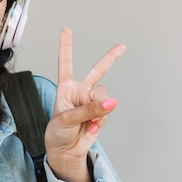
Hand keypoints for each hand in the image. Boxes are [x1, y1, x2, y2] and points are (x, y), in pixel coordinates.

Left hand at [45, 28, 125, 181]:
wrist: (66, 150)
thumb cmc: (58, 133)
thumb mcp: (66, 120)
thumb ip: (88, 110)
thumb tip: (112, 102)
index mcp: (65, 88)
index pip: (65, 64)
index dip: (66, 46)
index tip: (66, 30)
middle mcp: (80, 91)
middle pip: (98, 71)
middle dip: (111, 58)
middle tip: (122, 47)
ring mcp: (92, 101)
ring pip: (104, 96)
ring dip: (98, 109)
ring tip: (87, 122)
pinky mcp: (101, 112)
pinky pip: (107, 111)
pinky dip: (101, 120)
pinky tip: (91, 127)